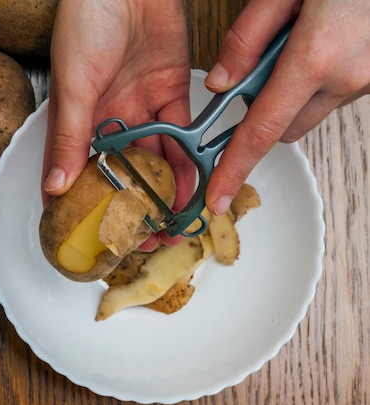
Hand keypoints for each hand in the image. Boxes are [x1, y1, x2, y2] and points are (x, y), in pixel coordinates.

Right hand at [42, 0, 194, 243]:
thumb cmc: (86, 21)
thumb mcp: (74, 85)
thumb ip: (69, 136)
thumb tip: (55, 187)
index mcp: (78, 122)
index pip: (79, 174)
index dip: (87, 207)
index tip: (97, 238)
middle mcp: (109, 121)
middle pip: (124, 174)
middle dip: (137, 207)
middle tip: (148, 239)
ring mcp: (142, 109)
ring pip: (156, 161)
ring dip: (168, 192)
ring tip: (177, 223)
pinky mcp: (171, 94)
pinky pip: (181, 136)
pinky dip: (189, 161)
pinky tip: (194, 187)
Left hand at [204, 0, 369, 214]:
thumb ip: (245, 38)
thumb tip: (218, 84)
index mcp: (315, 58)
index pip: (261, 131)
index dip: (234, 170)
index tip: (217, 198)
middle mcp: (347, 77)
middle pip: (285, 127)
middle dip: (266, 112)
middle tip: (263, 69)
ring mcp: (369, 80)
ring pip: (312, 111)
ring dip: (296, 94)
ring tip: (304, 44)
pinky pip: (337, 94)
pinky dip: (321, 81)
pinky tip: (327, 45)